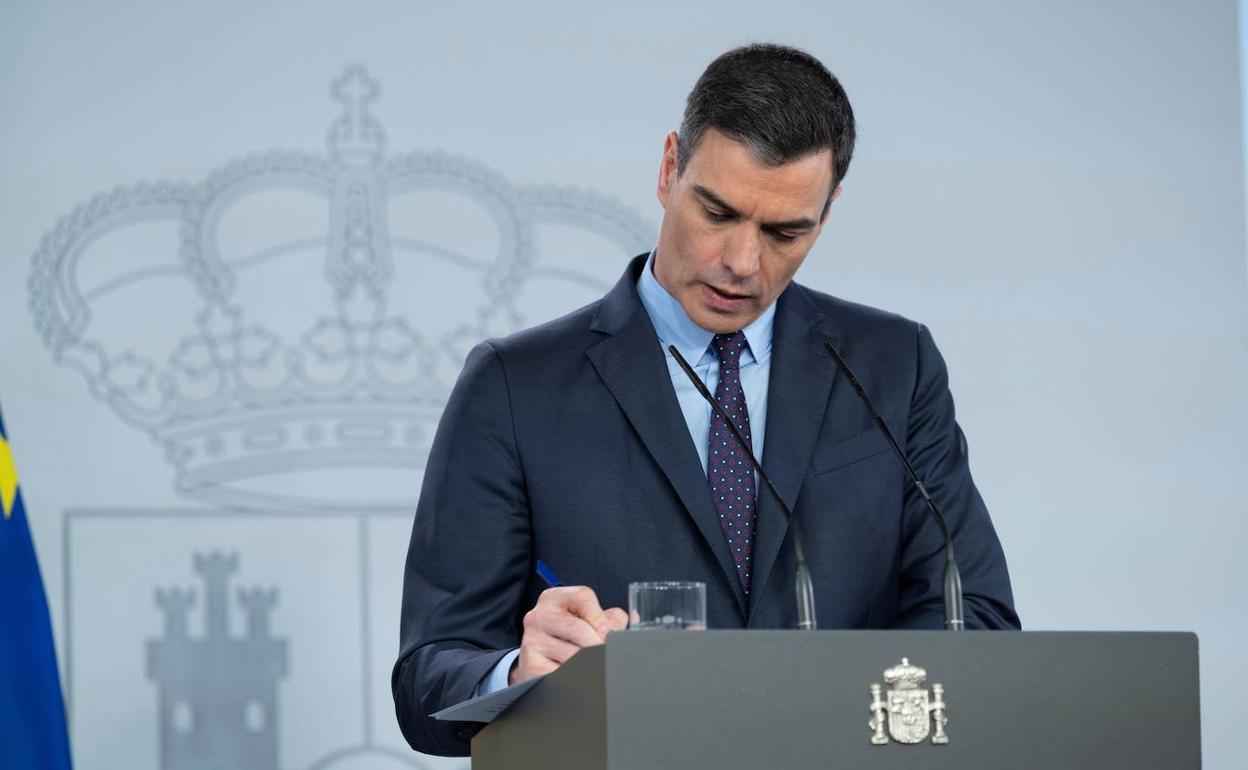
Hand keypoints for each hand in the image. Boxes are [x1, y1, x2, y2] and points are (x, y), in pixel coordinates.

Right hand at [509, 586, 627, 685]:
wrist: (538, 660)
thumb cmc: (570, 636)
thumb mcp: (586, 619)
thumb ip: (611, 619)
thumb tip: (639, 624)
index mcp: (554, 598)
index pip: (583, 597)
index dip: (602, 617)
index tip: (610, 635)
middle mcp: (538, 616)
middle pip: (579, 629)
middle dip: (598, 646)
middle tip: (609, 657)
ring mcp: (531, 641)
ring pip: (572, 655)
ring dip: (590, 664)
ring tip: (597, 667)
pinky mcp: (530, 665)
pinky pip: (561, 673)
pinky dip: (576, 677)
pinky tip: (581, 677)